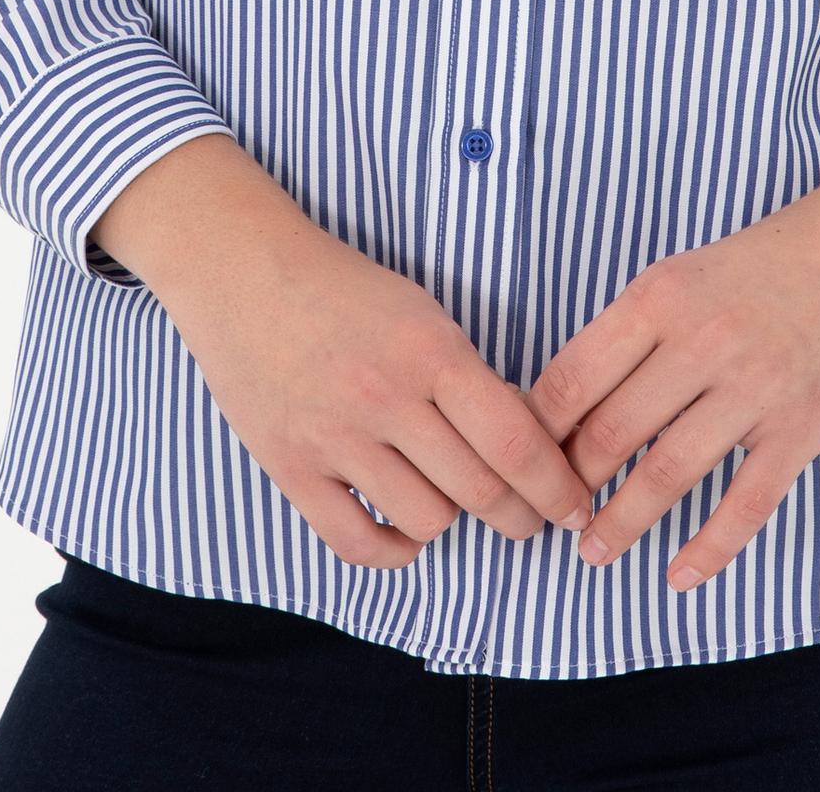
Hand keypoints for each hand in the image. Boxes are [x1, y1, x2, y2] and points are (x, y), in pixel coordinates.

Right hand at [151, 178, 593, 570]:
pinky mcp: (291, 467)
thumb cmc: (346, 288)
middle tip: (529, 517)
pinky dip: (394, 548)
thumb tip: (526, 443)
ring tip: (450, 494)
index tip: (576, 505)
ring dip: (452, 517)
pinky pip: (358, 543)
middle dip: (520, 514)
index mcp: (431, 350)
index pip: (516, 442)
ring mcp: (335, 437)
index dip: (557, 486)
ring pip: (427, 521)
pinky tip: (405, 526)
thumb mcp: (424, 312)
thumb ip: (470, 377)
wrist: (243, 271)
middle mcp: (386, 398)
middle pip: (480, 491)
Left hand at [522, 148, 819, 593]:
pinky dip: (709, 548)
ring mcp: (756, 388)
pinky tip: (681, 575)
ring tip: (595, 553)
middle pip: (613, 431)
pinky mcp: (803, 427)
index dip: (537, 431)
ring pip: (669, 474)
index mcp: (661, 296)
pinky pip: (746, 503)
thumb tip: (568, 402)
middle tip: (552, 516)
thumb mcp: (685, 273)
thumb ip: (633, 331)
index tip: (521, 462)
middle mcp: (703, 341)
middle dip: (572, 485)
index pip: (574, 377)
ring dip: (623, 524)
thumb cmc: (766, 262)